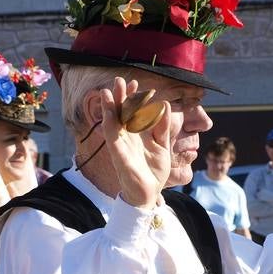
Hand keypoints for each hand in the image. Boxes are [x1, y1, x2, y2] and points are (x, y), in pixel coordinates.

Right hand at [95, 77, 171, 209]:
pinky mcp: (118, 153)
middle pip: (121, 112)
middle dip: (120, 97)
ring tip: (109, 90)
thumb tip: (164, 105)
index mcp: (138, 134)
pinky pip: (111, 135)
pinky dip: (109, 121)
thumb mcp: (163, 145)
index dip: (134, 98)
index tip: (137, 84)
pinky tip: (109, 109)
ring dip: (110, 105)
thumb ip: (162, 127)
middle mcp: (127, 137)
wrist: (149, 193)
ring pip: (113, 121)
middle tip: (120, 80)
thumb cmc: (153, 170)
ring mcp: (121, 144)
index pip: (133, 112)